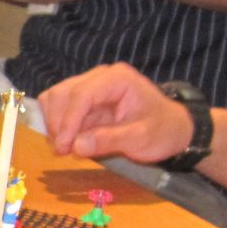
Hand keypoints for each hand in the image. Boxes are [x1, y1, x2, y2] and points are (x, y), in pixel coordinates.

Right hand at [38, 63, 192, 163]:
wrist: (172, 129)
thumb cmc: (162, 131)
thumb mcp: (141, 139)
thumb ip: (109, 140)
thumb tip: (76, 146)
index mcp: (117, 79)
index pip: (81, 94)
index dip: (67, 121)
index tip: (63, 147)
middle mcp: (100, 76)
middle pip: (62, 93)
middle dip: (58, 123)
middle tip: (63, 151)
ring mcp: (90, 85)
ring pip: (55, 98)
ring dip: (54, 123)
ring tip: (65, 147)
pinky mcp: (84, 98)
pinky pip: (59, 106)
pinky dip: (57, 124)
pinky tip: (68, 140)